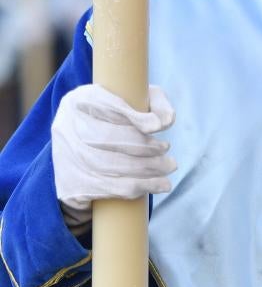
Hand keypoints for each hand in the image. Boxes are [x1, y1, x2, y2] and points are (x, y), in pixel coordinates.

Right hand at [52, 84, 176, 228]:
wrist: (79, 148)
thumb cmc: (116, 118)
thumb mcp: (136, 100)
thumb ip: (156, 103)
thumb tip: (167, 121)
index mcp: (83, 99)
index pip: (110, 107)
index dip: (137, 117)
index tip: (161, 126)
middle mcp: (68, 126)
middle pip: (110, 138)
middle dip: (146, 148)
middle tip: (168, 152)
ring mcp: (67, 156)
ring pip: (111, 165)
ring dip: (147, 170)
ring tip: (169, 167)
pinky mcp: (70, 183)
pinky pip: (107, 188)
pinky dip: (138, 187)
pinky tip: (158, 185)